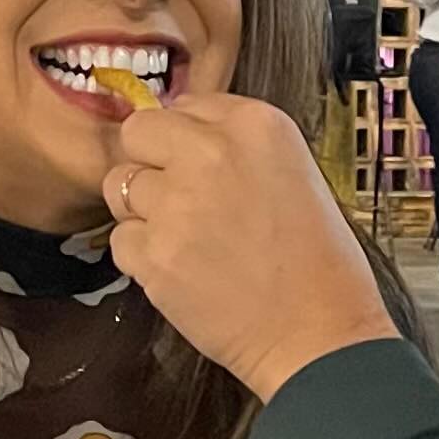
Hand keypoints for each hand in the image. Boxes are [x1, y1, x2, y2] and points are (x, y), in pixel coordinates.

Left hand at [106, 94, 401, 403]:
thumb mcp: (297, 173)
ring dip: (142, 210)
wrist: (319, 333)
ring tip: (185, 239)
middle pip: (137, 133)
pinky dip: (142, 256)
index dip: (186, 140)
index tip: (199, 166)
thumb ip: (237, 146)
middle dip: (149, 161)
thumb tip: (180, 137)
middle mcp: (211, 154)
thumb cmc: (319, 262)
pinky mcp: (154, 255)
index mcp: (256, 125)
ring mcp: (177, 204)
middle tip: (177, 197)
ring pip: (119, 186)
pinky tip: (182, 270)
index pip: (185, 105)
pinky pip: (120, 239)